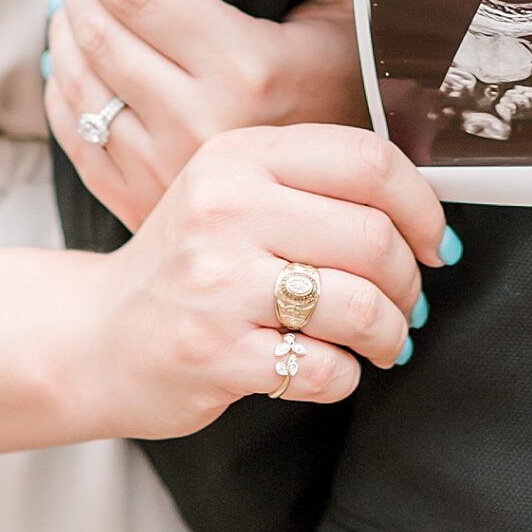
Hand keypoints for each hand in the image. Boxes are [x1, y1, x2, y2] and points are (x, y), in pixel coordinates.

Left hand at [47, 0, 366, 229]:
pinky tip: (69, 60)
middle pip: (101, 31)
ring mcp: (162, 166)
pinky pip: (76, 134)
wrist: (329, 221)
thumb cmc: (345, 106)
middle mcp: (198, 119)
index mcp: (246, 66)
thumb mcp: (357, 26)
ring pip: (80, 81)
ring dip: (64, 28)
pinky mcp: (137, 200)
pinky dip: (62, 89)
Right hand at [74, 125, 448, 440]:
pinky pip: (325, 368)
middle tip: (410, 302)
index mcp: (241, 156)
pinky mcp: (215, 354)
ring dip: (390, 333)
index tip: (435, 241)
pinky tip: (332, 368)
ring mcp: (219, 284)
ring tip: (384, 341)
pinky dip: (347, 375)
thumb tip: (423, 211)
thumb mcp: (233, 192)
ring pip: (360, 305)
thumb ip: (312, 184)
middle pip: (373, 235)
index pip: (367, 160)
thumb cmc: (187, 264)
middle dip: (410, 282)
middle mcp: (228, 210)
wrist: (96, 336)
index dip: (423, 205)